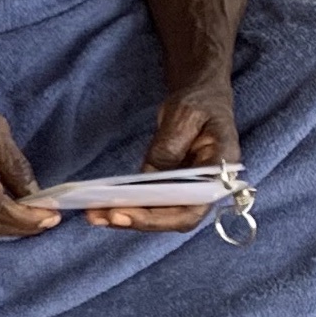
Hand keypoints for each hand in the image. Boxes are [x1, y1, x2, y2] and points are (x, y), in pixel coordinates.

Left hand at [92, 79, 240, 231]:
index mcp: (221, 173)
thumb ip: (169, 146)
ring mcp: (188, 189)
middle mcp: (207, 189)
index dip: (160, 219)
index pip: (191, 210)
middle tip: (102, 216)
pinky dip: (127, 205)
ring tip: (94, 214)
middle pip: (172, 219)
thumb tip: (148, 177)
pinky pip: (150, 201)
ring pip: (159, 214)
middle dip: (137, 221)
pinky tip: (101, 205)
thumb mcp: (185, 116)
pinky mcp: (170, 185)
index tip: (128, 215)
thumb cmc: (199, 103)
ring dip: (127, 216)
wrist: (201, 96)